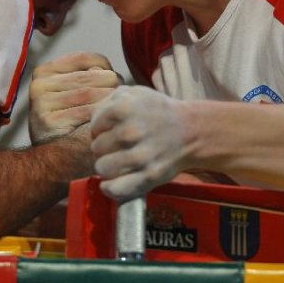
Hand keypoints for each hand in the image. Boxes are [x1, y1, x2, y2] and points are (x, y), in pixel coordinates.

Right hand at [29, 52, 119, 143]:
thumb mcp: (73, 94)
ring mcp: (41, 103)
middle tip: (119, 100)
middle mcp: (39, 85)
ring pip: (92, 93)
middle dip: (111, 86)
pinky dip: (102, 116)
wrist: (52, 159)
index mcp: (44, 72)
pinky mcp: (48, 121)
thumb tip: (110, 73)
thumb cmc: (70, 122)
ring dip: (110, 102)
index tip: (113, 81)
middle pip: (91, 76)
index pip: (84, 58)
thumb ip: (88, 77)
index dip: (105, 67)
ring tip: (117, 111)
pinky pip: (87, 112)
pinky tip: (109, 123)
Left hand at [90, 86, 190, 201]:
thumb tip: (92, 120)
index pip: (94, 127)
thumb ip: (108, 101)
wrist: (190, 131)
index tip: (111, 132)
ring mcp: (140, 156)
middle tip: (117, 147)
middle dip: (104, 149)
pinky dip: (110, 188)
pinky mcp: (149, 177)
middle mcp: (131, 131)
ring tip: (117, 162)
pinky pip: (115, 189)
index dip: (100, 130)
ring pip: (102, 168)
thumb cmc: (157, 111)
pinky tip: (112, 182)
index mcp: (124, 108)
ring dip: (107, 167)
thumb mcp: (134, 93)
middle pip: (96, 149)